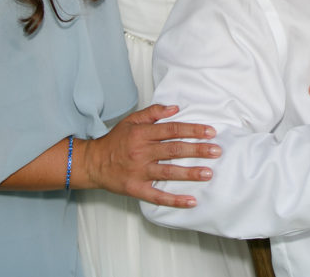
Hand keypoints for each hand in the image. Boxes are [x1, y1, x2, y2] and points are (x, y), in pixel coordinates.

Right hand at [76, 104, 220, 207]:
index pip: (172, 130)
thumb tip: (175, 108)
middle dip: (197, 150)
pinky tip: (190, 201)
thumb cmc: (115, 141)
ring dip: (190, 173)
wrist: (92, 163)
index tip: (210, 132)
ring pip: (168, 172)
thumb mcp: (131, 120)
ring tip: (208, 173)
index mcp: (142, 134)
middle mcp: (141, 152)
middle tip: (216, 151)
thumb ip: (153, 112)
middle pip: (174, 150)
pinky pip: (157, 196)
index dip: (193, 130)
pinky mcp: (136, 189)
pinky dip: (174, 200)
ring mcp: (139, 172)